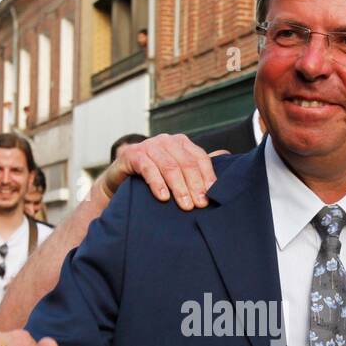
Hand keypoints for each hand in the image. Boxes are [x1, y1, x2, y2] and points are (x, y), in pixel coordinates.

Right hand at [98, 133, 221, 210]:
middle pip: (186, 163)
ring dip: (179, 187)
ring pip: (169, 166)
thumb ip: (197, 165)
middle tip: (199, 205)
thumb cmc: (153, 177)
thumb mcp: (176, 171)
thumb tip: (225, 154)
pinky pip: (148, 168)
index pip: (199, 158)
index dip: (207, 177)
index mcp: (181, 143)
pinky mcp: (132, 155)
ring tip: (185, 205)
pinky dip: (157, 183)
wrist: (120, 180)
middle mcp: (166, 141)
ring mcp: (148, 146)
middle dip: (195, 185)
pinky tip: (163, 197)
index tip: (211, 196)